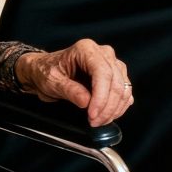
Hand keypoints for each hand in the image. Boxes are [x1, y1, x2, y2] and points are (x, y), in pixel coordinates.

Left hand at [15, 39, 132, 127]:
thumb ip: (70, 90)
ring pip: (123, 88)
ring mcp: (111, 63)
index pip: (103, 73)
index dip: (101, 97)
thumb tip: (86, 101)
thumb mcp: (53, 81)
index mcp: (86, 49)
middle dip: (107, 107)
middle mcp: (102, 53)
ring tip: (98, 121)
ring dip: (114, 109)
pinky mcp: (115, 75)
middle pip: (116, 82)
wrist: (45, 71)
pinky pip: (125, 92)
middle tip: (94, 122)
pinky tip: (107, 115)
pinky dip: (119, 107)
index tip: (93, 114)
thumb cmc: (47, 71)